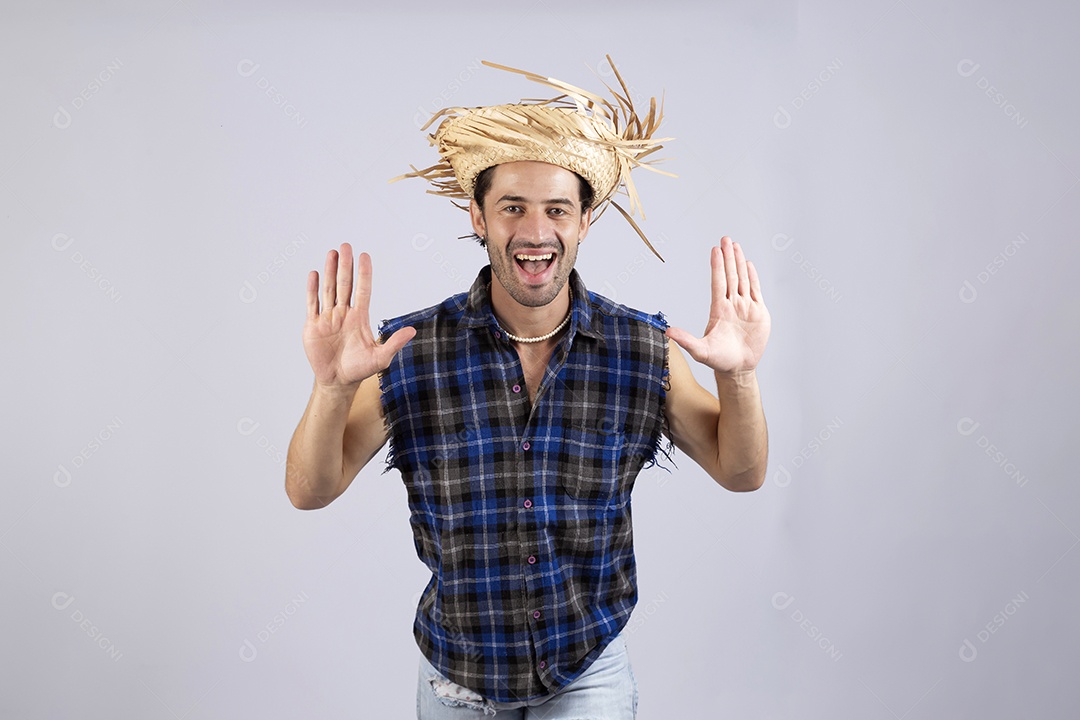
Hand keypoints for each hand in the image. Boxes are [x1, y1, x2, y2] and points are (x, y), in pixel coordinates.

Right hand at [303, 243, 415, 388]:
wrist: (337, 381)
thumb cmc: (359, 369)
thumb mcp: (380, 357)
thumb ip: (394, 343)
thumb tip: (412, 331)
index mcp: (360, 318)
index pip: (363, 290)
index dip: (364, 274)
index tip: (365, 256)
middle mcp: (344, 314)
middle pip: (345, 285)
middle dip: (345, 266)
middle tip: (346, 246)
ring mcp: (328, 318)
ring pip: (329, 289)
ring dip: (330, 271)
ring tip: (332, 253)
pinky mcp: (313, 326)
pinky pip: (313, 304)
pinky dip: (313, 289)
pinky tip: (315, 274)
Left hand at [666, 236, 770, 375]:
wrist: (738, 368)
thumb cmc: (719, 360)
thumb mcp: (700, 351)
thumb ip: (685, 340)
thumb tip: (666, 332)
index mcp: (719, 310)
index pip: (718, 283)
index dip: (717, 266)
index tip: (715, 250)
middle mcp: (732, 305)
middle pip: (730, 276)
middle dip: (728, 257)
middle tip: (725, 238)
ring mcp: (745, 307)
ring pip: (742, 279)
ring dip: (739, 262)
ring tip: (735, 245)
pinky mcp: (758, 312)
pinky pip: (756, 290)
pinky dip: (753, 277)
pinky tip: (748, 264)